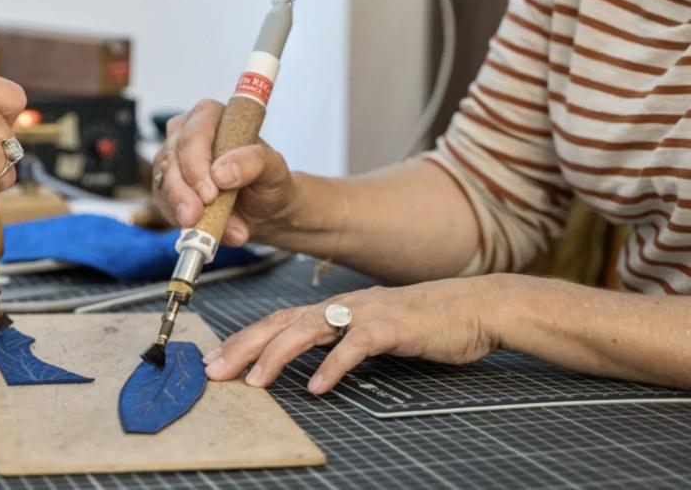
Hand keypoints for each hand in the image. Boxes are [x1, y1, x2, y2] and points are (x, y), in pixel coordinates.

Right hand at [153, 99, 299, 246]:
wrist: (263, 210)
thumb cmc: (269, 182)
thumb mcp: (274, 169)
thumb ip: (253, 162)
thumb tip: (220, 174)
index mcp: (211, 115)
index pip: (193, 135)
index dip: (196, 164)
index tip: (209, 194)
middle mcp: (186, 132)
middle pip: (171, 158)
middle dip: (182, 192)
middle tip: (196, 217)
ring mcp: (172, 159)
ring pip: (163, 181)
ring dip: (179, 208)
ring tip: (202, 229)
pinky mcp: (166, 185)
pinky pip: (162, 201)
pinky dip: (177, 218)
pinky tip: (197, 228)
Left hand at [202, 276, 500, 392]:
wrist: (475, 307)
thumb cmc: (423, 322)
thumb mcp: (371, 328)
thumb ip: (338, 339)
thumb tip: (305, 365)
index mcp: (335, 307)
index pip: (277, 320)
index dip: (243, 339)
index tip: (215, 360)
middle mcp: (343, 305)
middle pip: (281, 322)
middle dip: (243, 346)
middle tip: (215, 371)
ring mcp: (367, 313)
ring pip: (309, 328)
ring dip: (277, 356)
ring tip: (255, 380)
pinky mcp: (394, 327)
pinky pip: (357, 345)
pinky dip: (334, 366)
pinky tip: (318, 386)